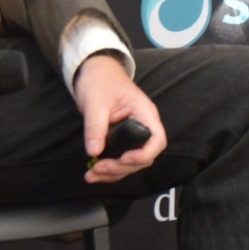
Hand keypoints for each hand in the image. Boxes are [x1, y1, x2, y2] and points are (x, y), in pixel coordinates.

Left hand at [76, 52, 164, 183]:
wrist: (95, 74)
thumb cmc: (100, 82)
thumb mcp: (95, 102)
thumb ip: (95, 127)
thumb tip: (93, 151)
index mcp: (144, 114)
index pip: (157, 140)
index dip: (143, 154)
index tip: (123, 159)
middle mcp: (143, 126)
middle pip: (143, 157)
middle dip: (121, 168)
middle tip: (99, 169)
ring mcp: (133, 135)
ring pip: (132, 163)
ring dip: (113, 173)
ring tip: (91, 175)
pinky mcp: (122, 141)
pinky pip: (121, 160)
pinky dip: (108, 169)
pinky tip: (93, 173)